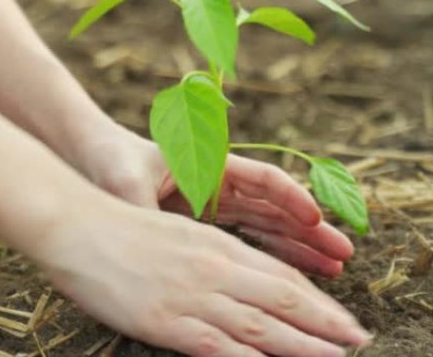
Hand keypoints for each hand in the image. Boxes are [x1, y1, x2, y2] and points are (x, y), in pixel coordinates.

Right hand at [37, 201, 370, 356]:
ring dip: (305, 346)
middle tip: (361, 342)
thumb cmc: (118, 223)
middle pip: (283, 299)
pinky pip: (220, 348)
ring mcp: (193, 296)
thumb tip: (233, 280)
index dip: (316, 299)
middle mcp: (214, 269)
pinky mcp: (168, 321)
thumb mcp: (173, 232)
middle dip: (326, 324)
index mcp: (216, 245)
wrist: (76, 224)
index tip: (341, 317)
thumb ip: (206, 257)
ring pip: (262, 326)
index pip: (279, 275)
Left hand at [77, 127, 353, 276]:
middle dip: (309, 231)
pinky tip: (291, 276)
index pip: (264, 180)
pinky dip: (268, 255)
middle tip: (343, 254)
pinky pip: (244, 240)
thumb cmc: (110, 160)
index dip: (292, 198)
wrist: (89, 156)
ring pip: (266, 226)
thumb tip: (163, 243)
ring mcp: (212, 205)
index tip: (316, 219)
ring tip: (333, 269)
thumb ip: (149, 211)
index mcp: (208, 164)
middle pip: (274, 207)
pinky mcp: (201, 225)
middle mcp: (217, 185)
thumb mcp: (128, 184)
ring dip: (298, 247)